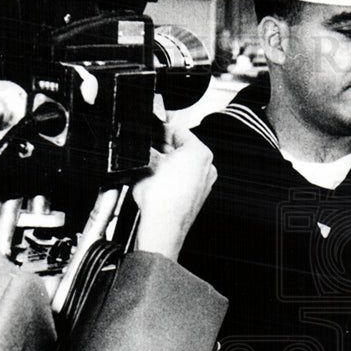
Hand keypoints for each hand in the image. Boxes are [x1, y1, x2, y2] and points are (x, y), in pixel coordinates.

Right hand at [132, 124, 216, 260]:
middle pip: (182, 147)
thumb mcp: (147, 162)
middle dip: (163, 144)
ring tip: (148, 159)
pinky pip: (183, 177)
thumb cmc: (161, 197)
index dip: (161, 125)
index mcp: (200, 152)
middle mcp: (207, 167)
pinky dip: (171, 173)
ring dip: (165, 159)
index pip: (179, 130)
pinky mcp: (198, 195)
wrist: (163, 226)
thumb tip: (143, 144)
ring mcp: (204, 182)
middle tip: (146, 142)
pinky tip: (155, 175)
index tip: (153, 124)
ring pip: (182, 163)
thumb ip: (147, 147)